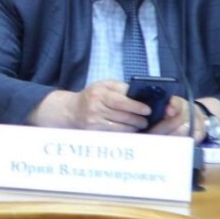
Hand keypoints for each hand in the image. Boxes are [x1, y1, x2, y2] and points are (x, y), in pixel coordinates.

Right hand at [27, 80, 149, 131]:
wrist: (71, 110)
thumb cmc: (92, 95)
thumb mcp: (104, 85)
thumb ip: (120, 87)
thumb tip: (139, 94)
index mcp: (99, 94)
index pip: (121, 102)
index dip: (136, 107)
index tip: (148, 110)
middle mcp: (95, 108)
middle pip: (123, 116)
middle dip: (138, 119)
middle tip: (146, 120)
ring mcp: (94, 121)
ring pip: (121, 127)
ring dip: (134, 127)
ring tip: (140, 125)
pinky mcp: (94, 131)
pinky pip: (115, 133)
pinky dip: (125, 132)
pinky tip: (130, 129)